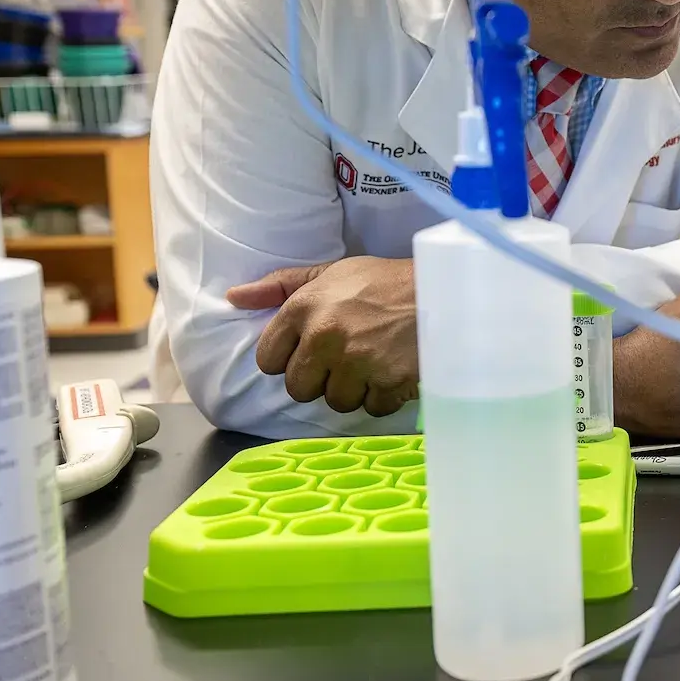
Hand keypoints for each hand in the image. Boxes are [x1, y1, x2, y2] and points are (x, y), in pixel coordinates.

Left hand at [228, 257, 418, 416]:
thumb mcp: (332, 272)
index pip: (269, 359)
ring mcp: (357, 362)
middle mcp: (325, 336)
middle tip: (347, 356)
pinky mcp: (387, 382)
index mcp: (305, 308)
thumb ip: (281, 286)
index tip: (312, 349)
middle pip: (299, 388)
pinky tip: (394, 370)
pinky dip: (383, 395)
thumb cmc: (385, 281)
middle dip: (321, 377)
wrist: (445, 289)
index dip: (290, 357)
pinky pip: (371, 408)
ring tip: (374, 361)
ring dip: (354, 388)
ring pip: (335, 401)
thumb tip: (234, 297)